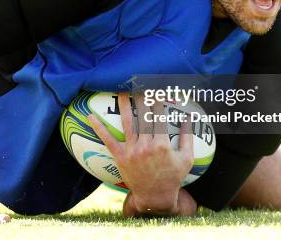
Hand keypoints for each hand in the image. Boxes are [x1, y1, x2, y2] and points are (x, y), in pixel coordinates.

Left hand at [88, 92, 193, 214]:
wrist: (155, 197)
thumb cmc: (173, 177)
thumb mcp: (186, 158)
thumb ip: (188, 136)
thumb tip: (189, 116)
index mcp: (163, 144)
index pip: (159, 116)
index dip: (158, 100)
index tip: (156, 88)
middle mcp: (146, 146)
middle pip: (143, 115)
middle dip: (142, 97)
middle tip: (139, 83)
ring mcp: (132, 151)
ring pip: (127, 123)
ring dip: (123, 105)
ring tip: (121, 91)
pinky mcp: (120, 157)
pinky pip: (108, 140)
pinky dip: (98, 128)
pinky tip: (90, 116)